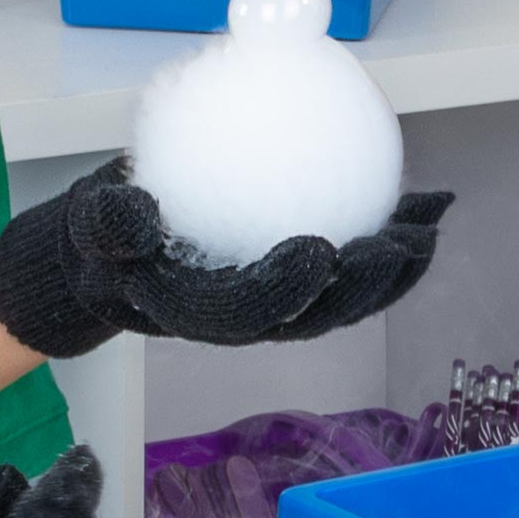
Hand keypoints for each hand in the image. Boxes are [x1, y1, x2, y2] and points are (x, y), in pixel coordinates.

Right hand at [0, 156, 452, 354]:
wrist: (114, 254)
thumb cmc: (103, 236)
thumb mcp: (89, 222)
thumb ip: (108, 220)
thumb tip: (143, 212)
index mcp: (192, 311)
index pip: (241, 312)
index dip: (283, 291)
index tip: (316, 249)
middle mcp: (242, 317)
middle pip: (309, 317)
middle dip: (361, 290)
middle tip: (397, 244)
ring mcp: (274, 303)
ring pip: (340, 299)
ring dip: (390, 272)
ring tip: (429, 226)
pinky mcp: (295, 278)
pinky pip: (347, 265)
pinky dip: (388, 239)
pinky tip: (426, 200)